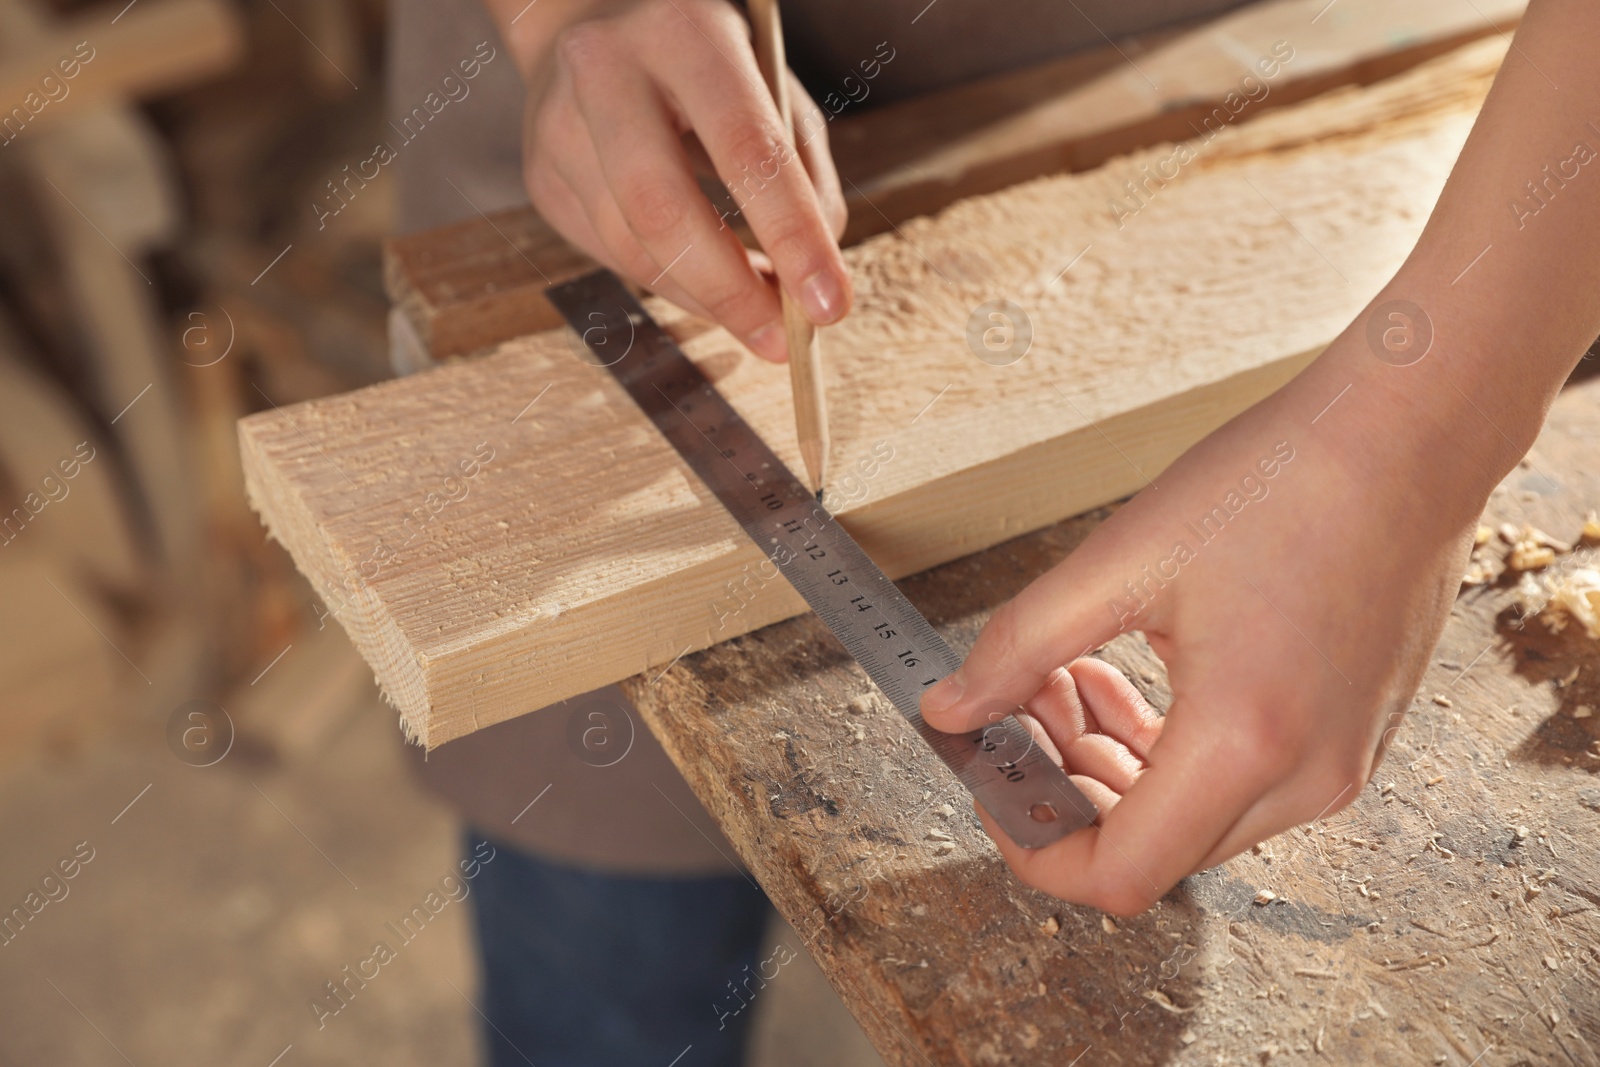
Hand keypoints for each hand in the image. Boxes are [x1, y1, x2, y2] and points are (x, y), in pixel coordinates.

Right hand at [521, 0, 849, 360]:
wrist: (591, 26)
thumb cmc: (705, 65)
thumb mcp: (772, 85)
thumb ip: (804, 169)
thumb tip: (812, 274)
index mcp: (684, 31)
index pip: (745, 148)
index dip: (792, 235)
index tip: (829, 304)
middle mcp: (607, 70)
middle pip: (664, 209)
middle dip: (732, 291)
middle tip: (781, 340)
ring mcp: (559, 126)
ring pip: (633, 248)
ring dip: (705, 299)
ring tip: (757, 316)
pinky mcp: (543, 177)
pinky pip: (613, 256)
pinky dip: (670, 283)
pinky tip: (705, 283)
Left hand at [920, 326, 1487, 914]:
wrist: (1406, 438)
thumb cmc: (1279, 483)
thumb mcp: (1122, 561)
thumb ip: (1019, 646)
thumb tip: (949, 710)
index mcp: (1245, 743)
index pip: (1120, 874)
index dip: (1037, 848)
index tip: (995, 789)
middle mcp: (1305, 778)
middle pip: (1152, 848)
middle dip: (1068, 787)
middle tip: (1025, 701)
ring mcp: (1339, 765)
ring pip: (1191, 818)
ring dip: (1114, 764)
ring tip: (1071, 673)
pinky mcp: (1350, 738)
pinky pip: (1240, 784)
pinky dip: (1170, 749)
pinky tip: (1132, 674)